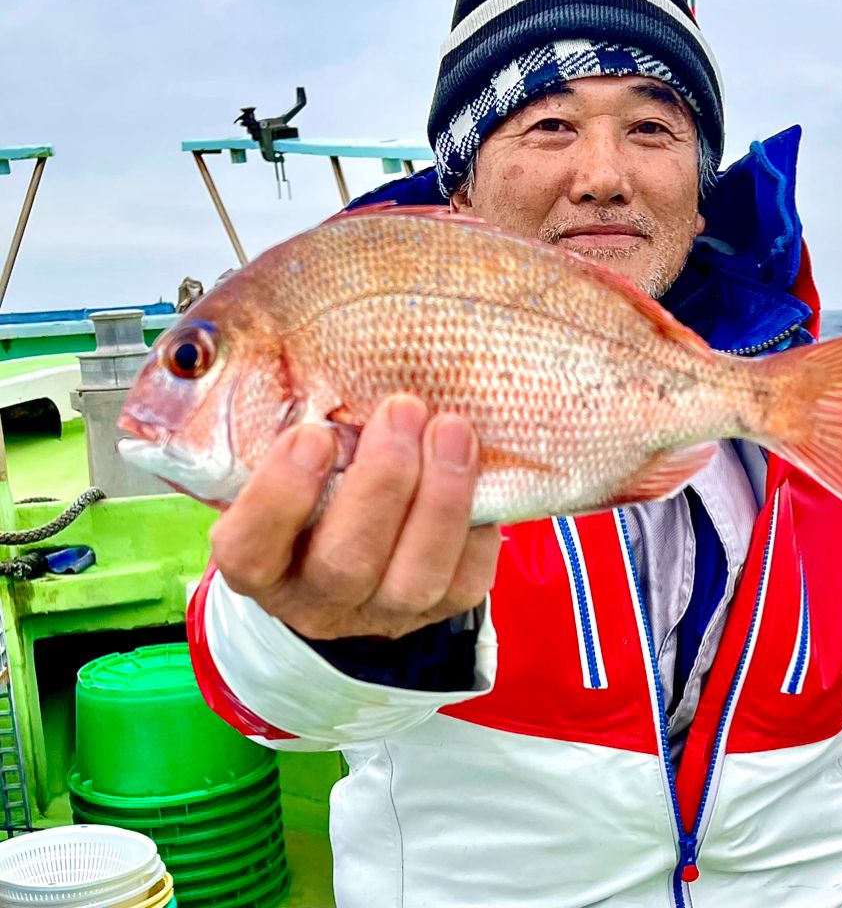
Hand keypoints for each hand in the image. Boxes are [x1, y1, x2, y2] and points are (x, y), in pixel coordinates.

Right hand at [210, 395, 500, 640]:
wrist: (355, 534)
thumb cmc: (317, 467)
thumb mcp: (282, 445)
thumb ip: (283, 407)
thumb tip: (293, 343)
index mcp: (260, 558)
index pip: (250, 549)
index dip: (281, 495)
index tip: (312, 432)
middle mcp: (315, 596)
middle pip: (345, 562)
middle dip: (382, 481)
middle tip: (402, 408)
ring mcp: (380, 611)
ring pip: (413, 581)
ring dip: (440, 498)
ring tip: (452, 428)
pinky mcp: (439, 609)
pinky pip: (467, 580)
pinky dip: (478, 522)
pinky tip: (477, 468)